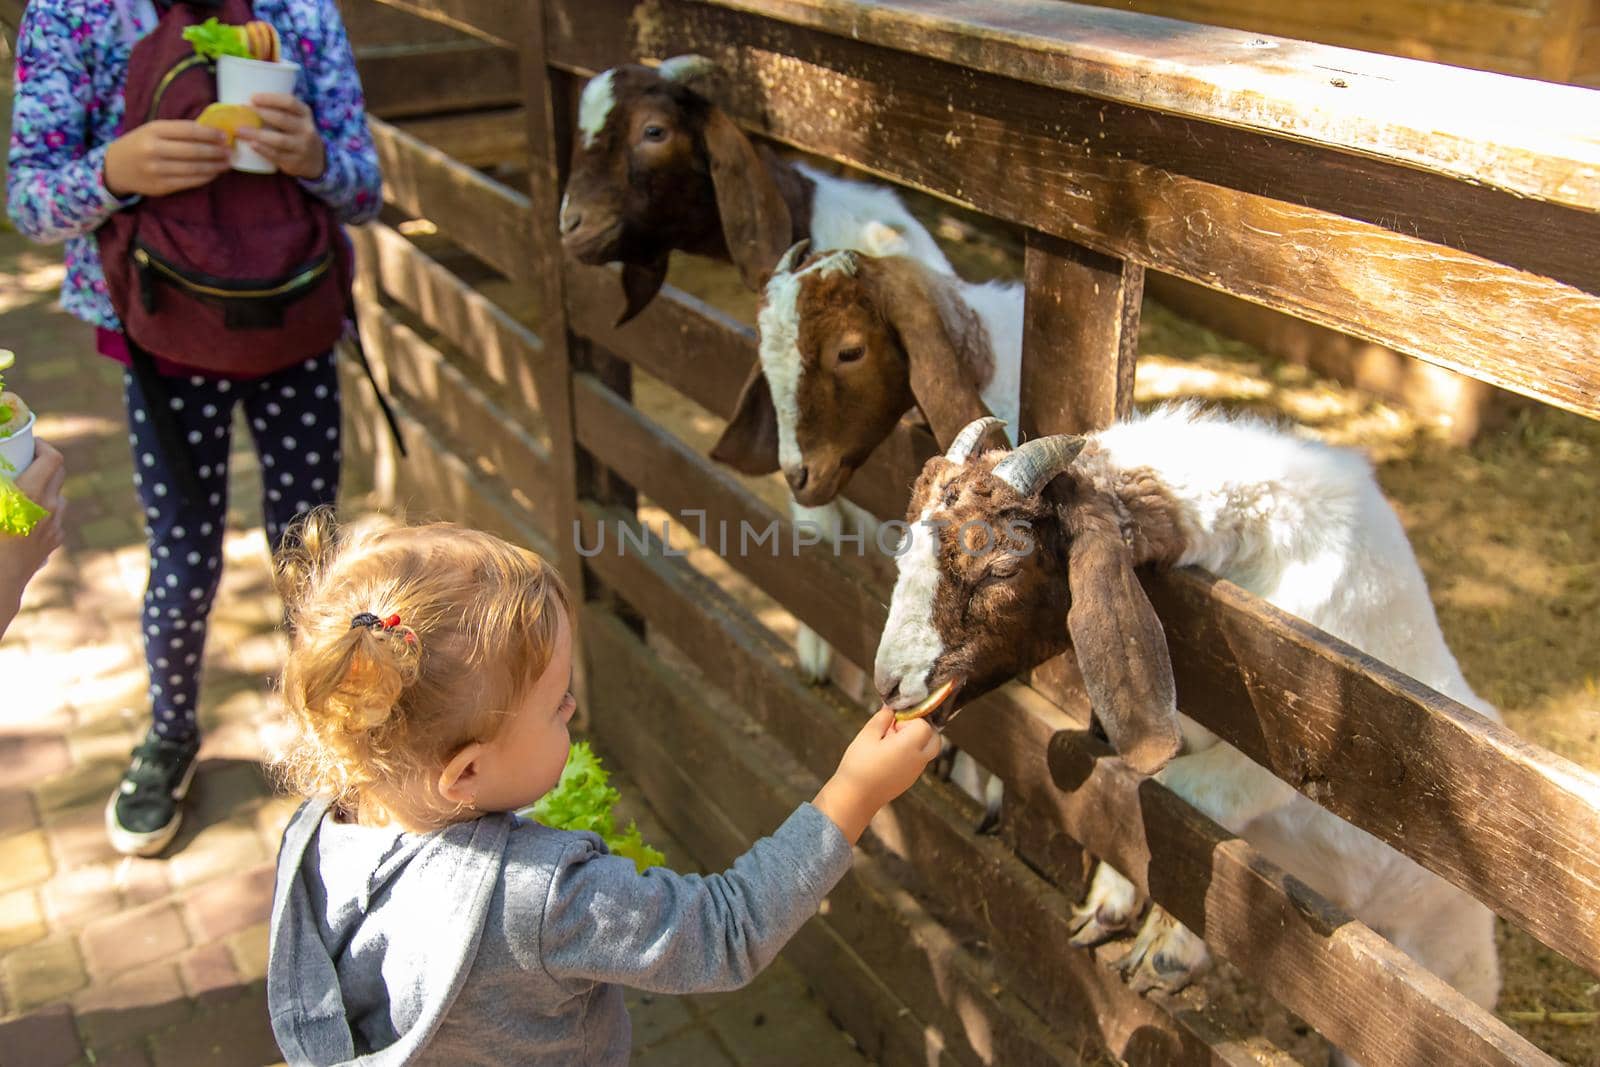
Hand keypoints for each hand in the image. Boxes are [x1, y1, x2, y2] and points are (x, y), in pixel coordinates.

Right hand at [0, 439, 66, 638]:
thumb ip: (2, 483)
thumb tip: (5, 478)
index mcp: (31, 494)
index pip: (53, 458)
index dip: (43, 445)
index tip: (30, 444)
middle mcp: (49, 507)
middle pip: (58, 473)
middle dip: (43, 463)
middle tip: (25, 461)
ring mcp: (54, 525)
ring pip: (58, 496)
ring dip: (45, 488)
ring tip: (24, 490)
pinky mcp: (54, 540)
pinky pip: (55, 518)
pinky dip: (44, 511)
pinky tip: (26, 516)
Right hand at [104, 121, 230, 197]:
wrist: (115, 167)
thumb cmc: (141, 144)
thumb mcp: (153, 130)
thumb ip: (178, 131)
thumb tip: (213, 132)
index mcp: (153, 130)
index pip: (188, 131)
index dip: (210, 134)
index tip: (224, 136)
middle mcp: (154, 150)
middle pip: (194, 151)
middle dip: (216, 152)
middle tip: (230, 152)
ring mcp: (157, 170)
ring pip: (194, 169)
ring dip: (215, 166)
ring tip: (227, 163)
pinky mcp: (161, 187)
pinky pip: (189, 182)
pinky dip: (205, 177)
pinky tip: (214, 173)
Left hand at [235, 92, 325, 179]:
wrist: (315, 160)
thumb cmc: (297, 133)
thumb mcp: (297, 119)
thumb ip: (280, 110)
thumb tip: (246, 102)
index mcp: (305, 114)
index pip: (289, 102)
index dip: (271, 99)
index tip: (253, 98)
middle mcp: (306, 130)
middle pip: (282, 119)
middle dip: (260, 114)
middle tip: (242, 111)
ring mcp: (302, 147)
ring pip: (279, 139)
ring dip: (258, 134)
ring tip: (240, 130)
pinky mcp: (295, 162)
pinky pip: (277, 155)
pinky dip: (263, 150)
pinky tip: (251, 145)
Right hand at [812, 708, 940, 842]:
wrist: (855, 798)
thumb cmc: (859, 766)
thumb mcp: (867, 736)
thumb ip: (882, 719)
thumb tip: (891, 709)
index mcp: (910, 746)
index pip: (924, 724)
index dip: (909, 719)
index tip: (892, 723)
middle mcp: (918, 759)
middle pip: (934, 737)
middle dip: (919, 728)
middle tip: (896, 730)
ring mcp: (916, 771)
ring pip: (928, 749)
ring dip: (915, 740)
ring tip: (890, 743)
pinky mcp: (910, 779)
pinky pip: (919, 760)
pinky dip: (911, 753)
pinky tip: (889, 755)